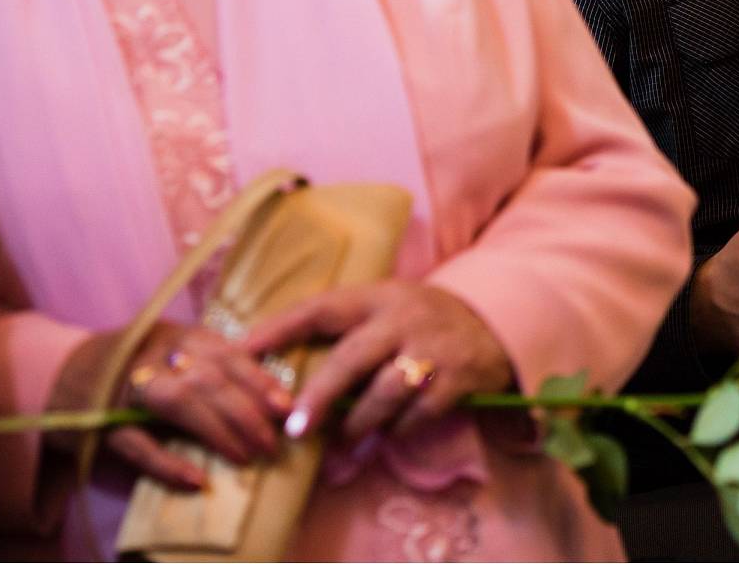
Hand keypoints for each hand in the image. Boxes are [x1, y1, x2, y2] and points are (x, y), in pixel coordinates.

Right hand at [50, 322, 290, 490]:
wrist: (59, 373)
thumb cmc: (135, 362)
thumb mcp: (175, 349)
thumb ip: (214, 362)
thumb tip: (271, 393)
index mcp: (177, 334)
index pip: (227, 354)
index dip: (260, 380)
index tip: (287, 405)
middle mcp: (152, 355)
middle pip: (208, 380)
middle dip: (246, 412)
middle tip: (273, 442)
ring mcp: (124, 389)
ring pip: (179, 405)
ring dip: (217, 433)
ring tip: (247, 456)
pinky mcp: (99, 425)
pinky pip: (137, 446)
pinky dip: (168, 464)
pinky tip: (197, 479)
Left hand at [244, 281, 511, 443]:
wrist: (495, 322)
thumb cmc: (420, 322)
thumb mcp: (386, 308)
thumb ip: (345, 330)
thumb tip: (278, 368)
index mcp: (378, 297)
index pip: (322, 308)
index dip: (280, 328)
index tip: (243, 352)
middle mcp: (404, 318)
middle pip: (353, 358)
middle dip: (320, 396)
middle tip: (295, 430)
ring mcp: (433, 348)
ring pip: (386, 392)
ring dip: (359, 423)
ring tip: (343, 440)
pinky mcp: (459, 377)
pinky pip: (419, 412)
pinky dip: (397, 430)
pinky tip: (387, 435)